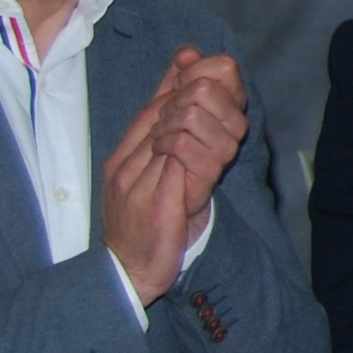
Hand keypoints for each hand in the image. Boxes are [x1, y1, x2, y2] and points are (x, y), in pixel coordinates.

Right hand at [98, 48, 248, 302]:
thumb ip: (163, 137)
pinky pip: (187, 168)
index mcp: (123, 156)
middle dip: (206, 106)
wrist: (126, 272)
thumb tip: (181, 89)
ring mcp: (139, 185)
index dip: (188, 84)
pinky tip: (219, 164)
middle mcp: (127, 165)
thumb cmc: (145, 221)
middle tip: (229, 115)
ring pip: (180, 134)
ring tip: (225, 146)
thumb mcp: (150, 176)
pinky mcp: (158, 206)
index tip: (215, 79)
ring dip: (213, 134)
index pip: (156, 104)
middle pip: (168, 112)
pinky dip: (209, 160)